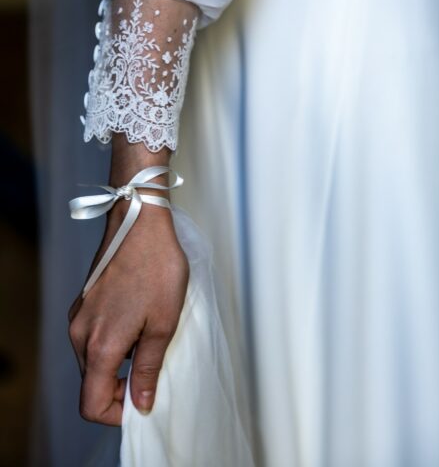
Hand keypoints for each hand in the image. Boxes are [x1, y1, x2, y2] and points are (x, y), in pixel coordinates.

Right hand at [67, 176, 188, 425]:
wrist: (139, 220)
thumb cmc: (157, 267)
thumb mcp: (164, 322)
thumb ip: (149, 368)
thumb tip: (141, 402)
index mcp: (99, 345)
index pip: (91, 405)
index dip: (117, 413)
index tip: (143, 399)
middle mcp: (80, 334)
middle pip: (91, 383)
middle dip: (120, 386)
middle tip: (153, 366)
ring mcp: (79, 315)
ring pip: (92, 360)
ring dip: (119, 361)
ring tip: (150, 335)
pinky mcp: (84, 301)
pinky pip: (93, 336)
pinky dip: (113, 340)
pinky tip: (138, 317)